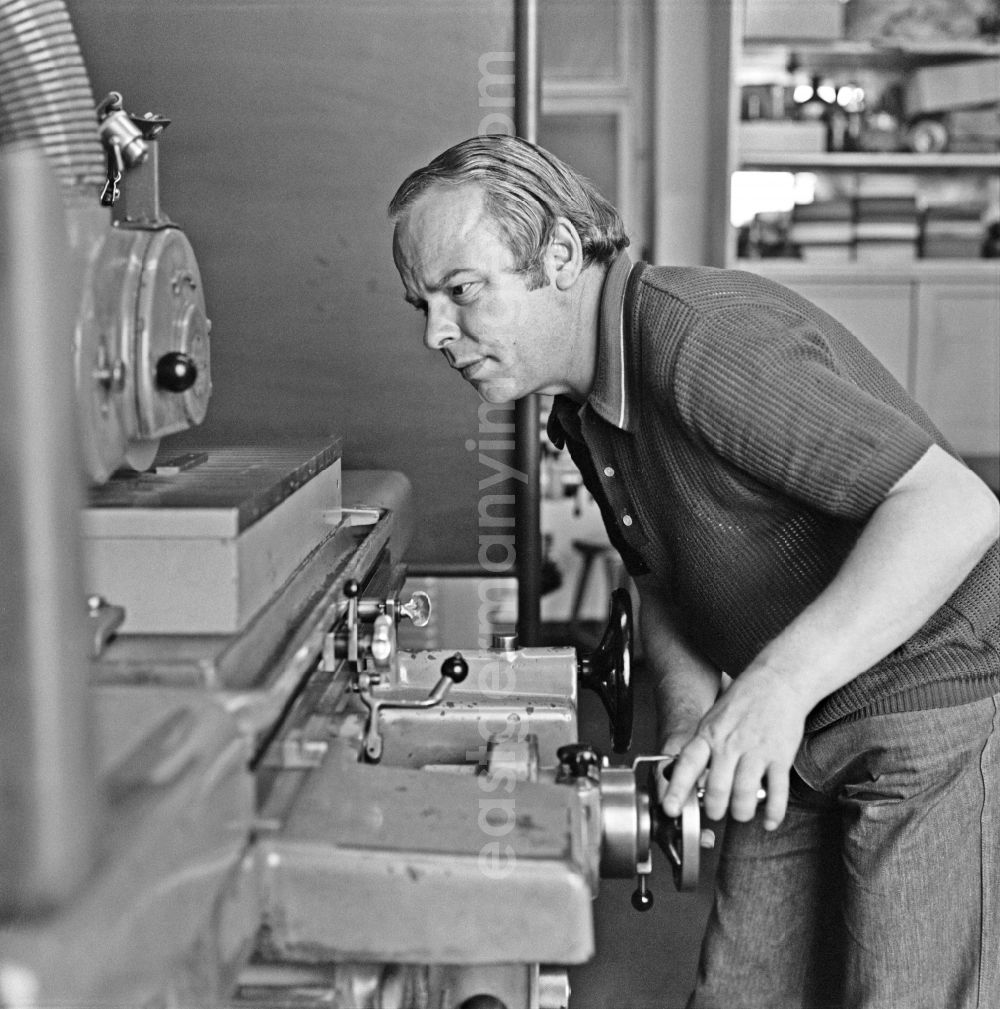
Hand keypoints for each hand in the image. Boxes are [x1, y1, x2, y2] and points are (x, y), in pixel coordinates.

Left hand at [661, 666, 810, 829]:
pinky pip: (776, 792)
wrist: (777, 681)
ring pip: (744, 795)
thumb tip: (690, 776)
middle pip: (717, 789)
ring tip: (741, 814)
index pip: (688, 765)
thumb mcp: (713, 719)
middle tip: (716, 813)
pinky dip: (773, 812)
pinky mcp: (780, 756)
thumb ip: (703, 747)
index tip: (670, 808)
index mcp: (709, 735)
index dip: (677, 789)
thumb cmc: (744, 701)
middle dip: (715, 810)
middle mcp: (730, 744)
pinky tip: (769, 820)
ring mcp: (756, 751)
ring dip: (741, 813)